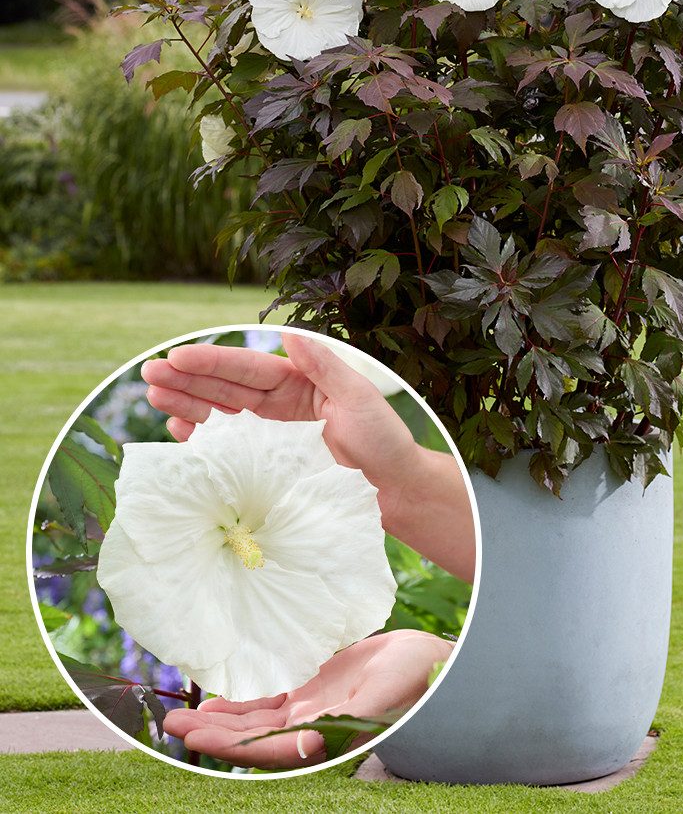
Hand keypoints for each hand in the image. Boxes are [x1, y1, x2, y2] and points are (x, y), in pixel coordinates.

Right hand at [142, 333, 415, 491]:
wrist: (394, 490)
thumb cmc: (383, 440)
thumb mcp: (358, 397)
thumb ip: (323, 366)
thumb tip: (290, 332)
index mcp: (299, 382)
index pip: (248, 367)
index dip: (213, 361)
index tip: (178, 356)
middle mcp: (280, 404)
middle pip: (226, 387)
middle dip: (187, 379)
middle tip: (149, 375)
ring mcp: (271, 435)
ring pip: (221, 413)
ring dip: (187, 405)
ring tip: (154, 399)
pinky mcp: (267, 466)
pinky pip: (227, 448)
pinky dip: (202, 440)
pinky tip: (179, 432)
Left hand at [162, 630, 452, 769]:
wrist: (432, 662)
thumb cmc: (411, 680)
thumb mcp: (378, 698)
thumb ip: (343, 722)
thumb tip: (306, 744)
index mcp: (324, 738)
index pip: (264, 748)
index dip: (226, 744)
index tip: (192, 734)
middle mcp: (310, 730)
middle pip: (249, 737)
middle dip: (210, 733)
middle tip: (172, 724)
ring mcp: (310, 709)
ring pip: (254, 720)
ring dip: (220, 720)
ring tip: (183, 717)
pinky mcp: (314, 689)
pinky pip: (270, 700)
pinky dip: (243, 702)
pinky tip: (220, 698)